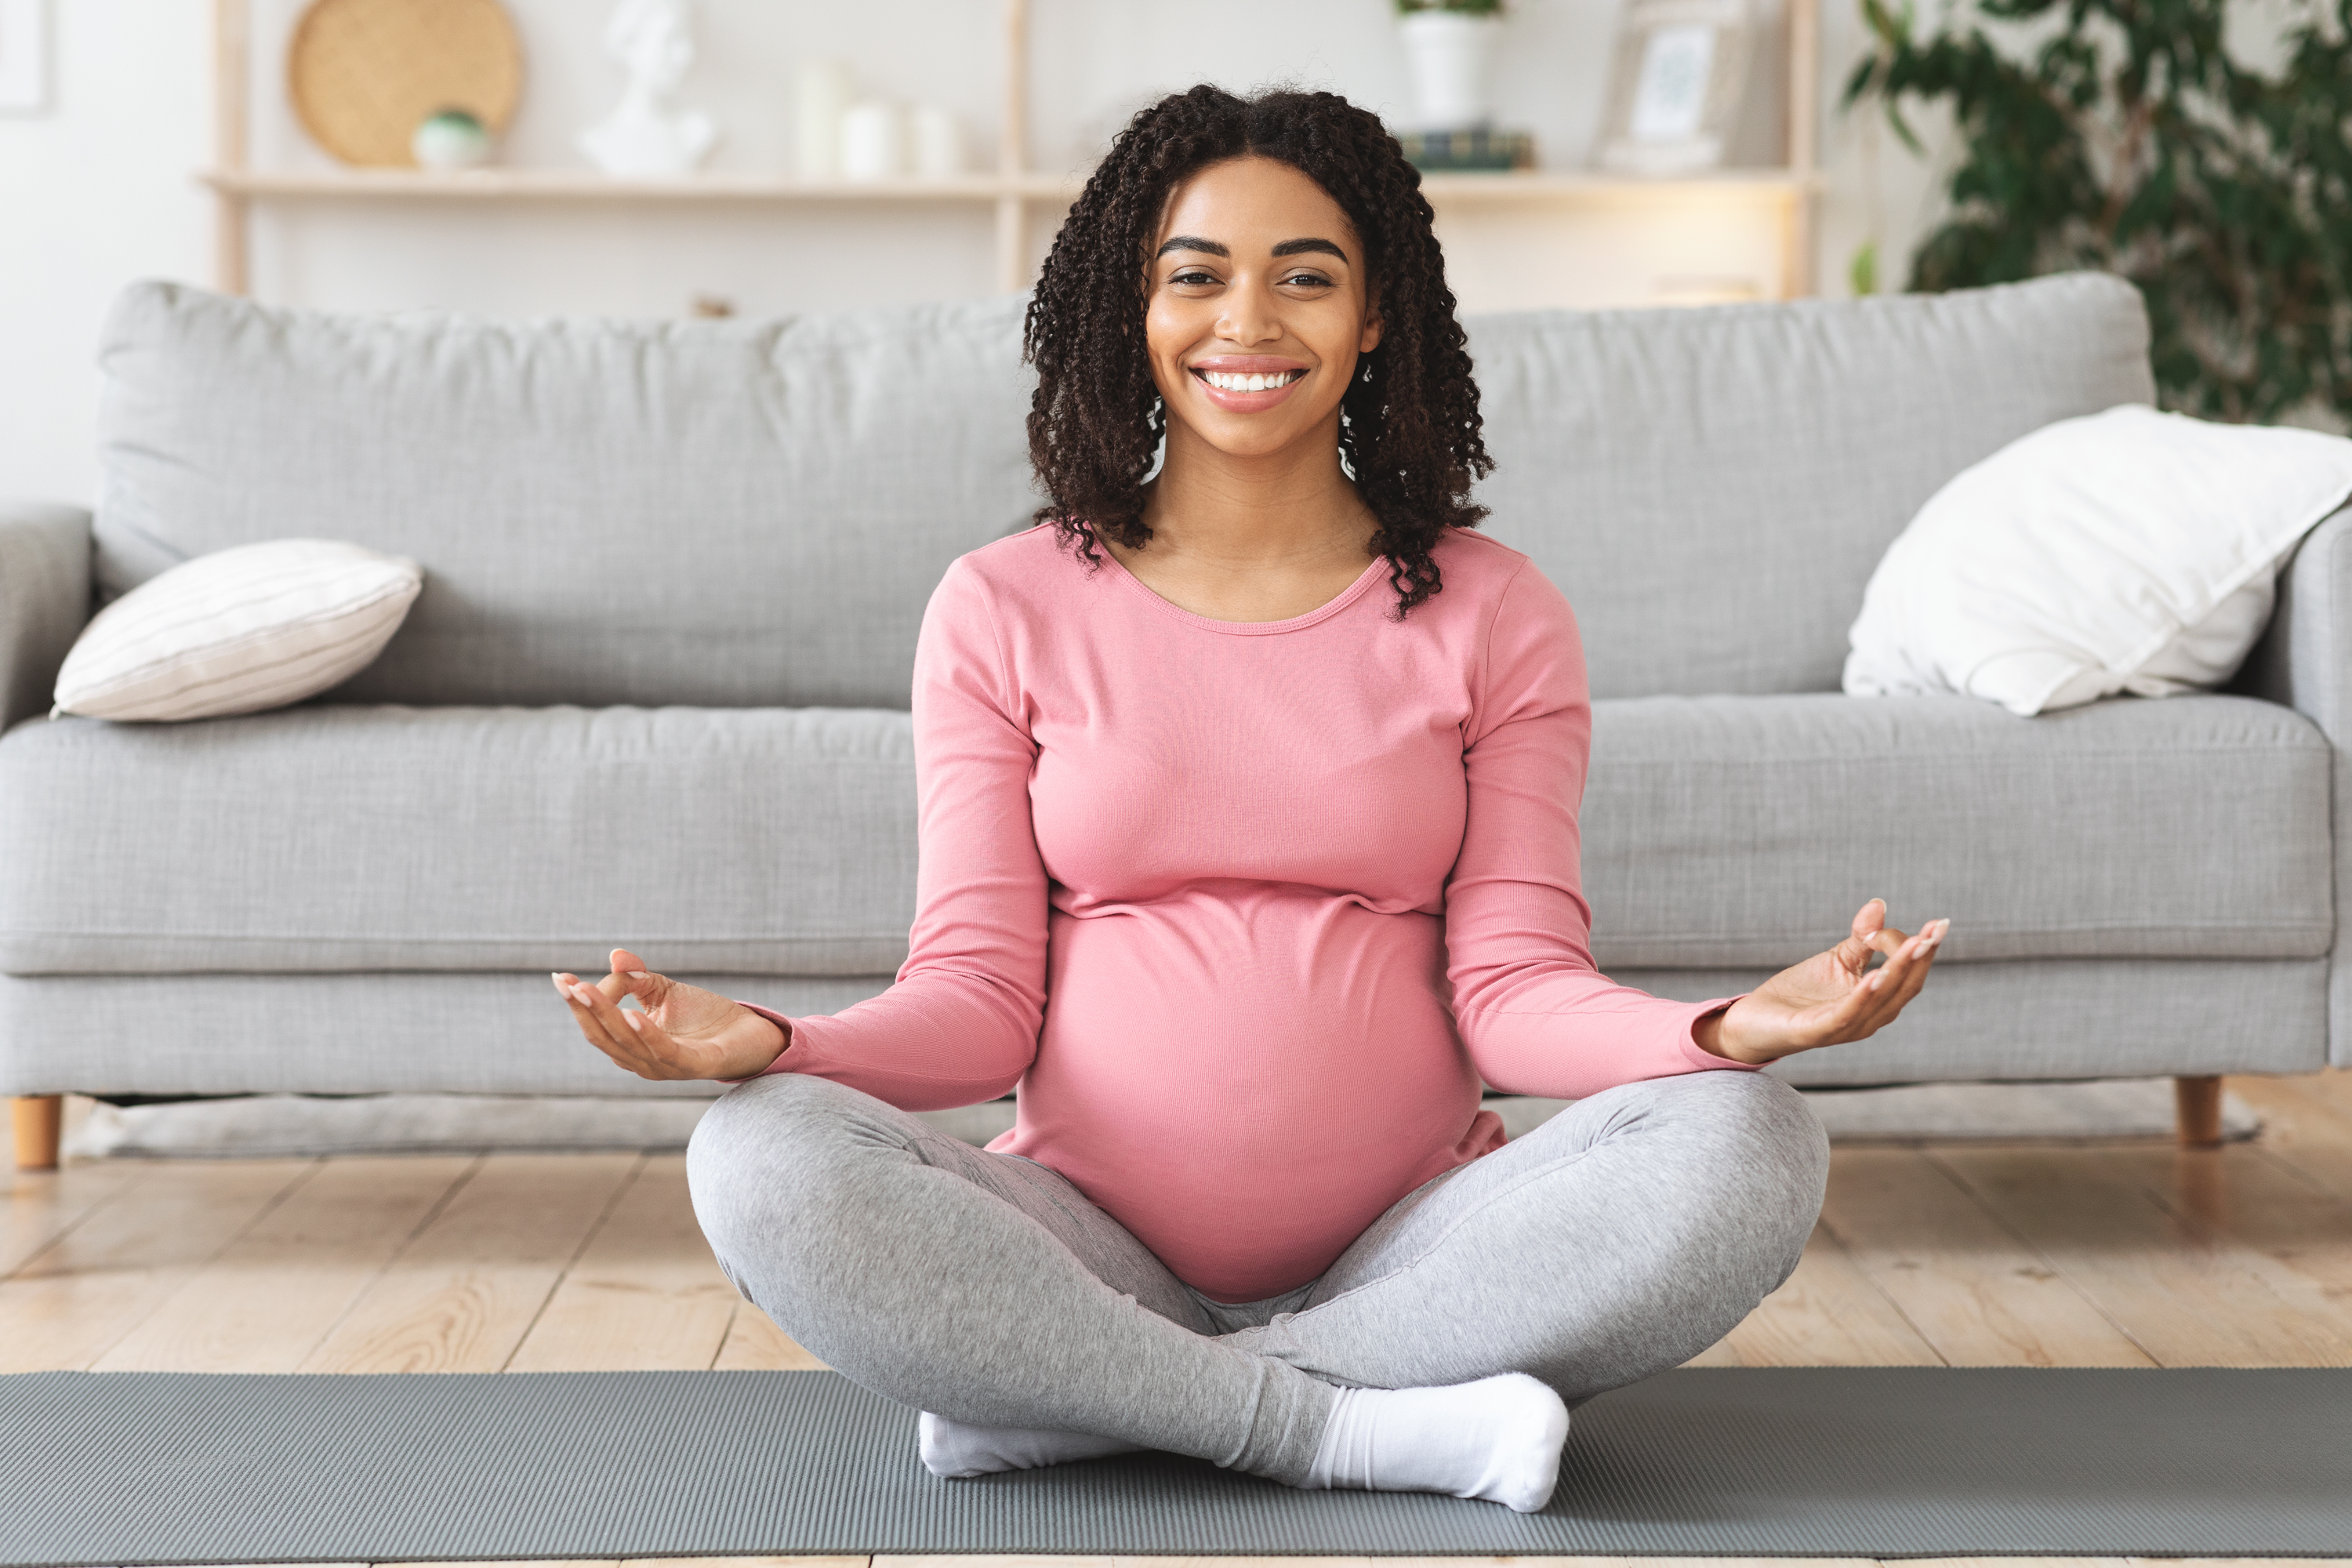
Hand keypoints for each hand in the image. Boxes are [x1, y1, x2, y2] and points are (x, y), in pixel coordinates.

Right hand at [554, 947, 788, 1081]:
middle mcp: (643, 1062)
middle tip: (570, 983)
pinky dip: (646, 1034)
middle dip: (585, 1010)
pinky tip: (632, 1014)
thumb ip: (636, 977)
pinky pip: (665, 1052)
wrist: (751, 1032)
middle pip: (604, 1038)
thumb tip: (614, 955)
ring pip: (628, 1045)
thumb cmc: (704, 1016)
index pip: (595, 1026)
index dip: (578, 1003)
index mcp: (631, 1046)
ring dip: (608, 1018)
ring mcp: (667, 1067)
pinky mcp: (695, 1065)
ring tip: (590, 992)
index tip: (560, 977)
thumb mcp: (663, 991)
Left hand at [1694, 900, 1947, 1065]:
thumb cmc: (1800, 993)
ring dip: (1898, 972)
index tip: (1932, 923)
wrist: (1755, 1021)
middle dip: (1920, 958)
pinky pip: (1846, 1014)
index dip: (1921, 948)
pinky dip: (1863, 996)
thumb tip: (1879, 905)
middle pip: (1905, 987)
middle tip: (1935, 930)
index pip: (1909, 973)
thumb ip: (1862, 938)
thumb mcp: (1836, 960)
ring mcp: (1846, 1027)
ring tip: (1913, 946)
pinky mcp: (1818, 1032)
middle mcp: (1870, 1017)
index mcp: (1878, 1000)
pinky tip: (1874, 975)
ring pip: (1881, 1000)